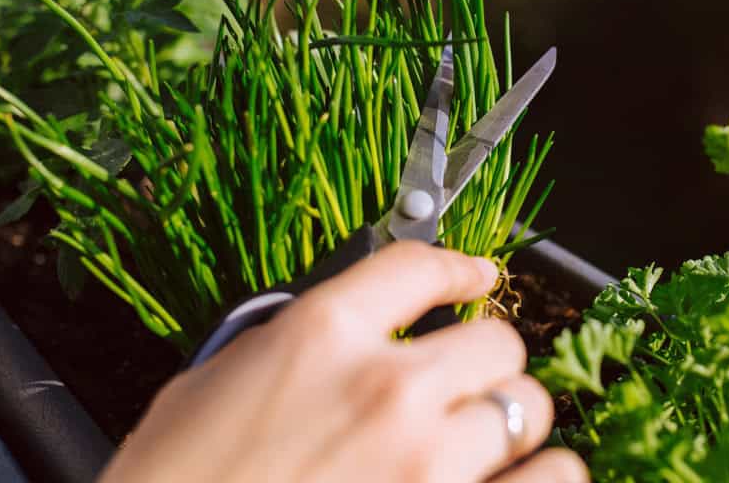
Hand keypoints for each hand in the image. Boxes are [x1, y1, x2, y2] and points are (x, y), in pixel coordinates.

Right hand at [100, 242, 587, 482]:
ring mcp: (425, 460)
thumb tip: (343, 336)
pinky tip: (519, 477)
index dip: (457, 268)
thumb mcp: (213, 387)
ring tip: (490, 439)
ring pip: (528, 410)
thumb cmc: (174, 481)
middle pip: (497, 341)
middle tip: (466, 381)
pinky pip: (553, 478)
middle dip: (485, 359)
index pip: (418, 267)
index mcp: (320, 335)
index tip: (476, 278)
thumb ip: (291, 347)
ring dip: (511, 423)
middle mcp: (385, 386)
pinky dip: (543, 475)